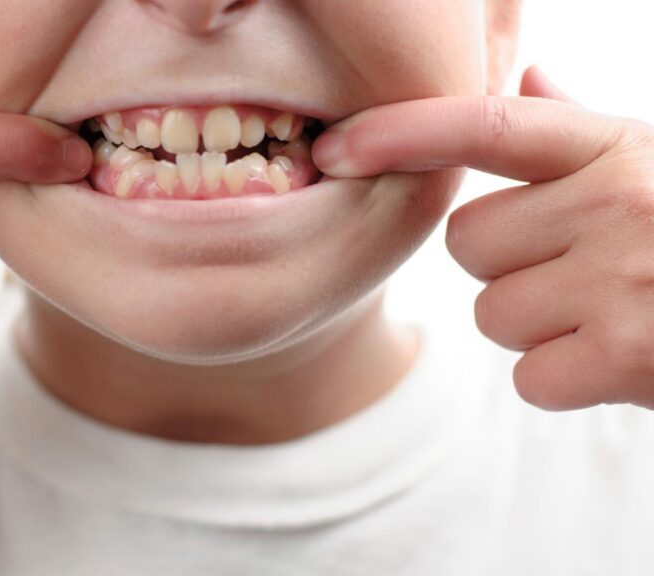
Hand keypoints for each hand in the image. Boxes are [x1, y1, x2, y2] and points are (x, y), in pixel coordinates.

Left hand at [312, 66, 653, 410]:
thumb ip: (584, 130)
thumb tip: (525, 81)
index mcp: (617, 150)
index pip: (487, 127)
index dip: (401, 132)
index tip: (337, 146)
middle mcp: (616, 202)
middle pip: (468, 242)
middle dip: (506, 263)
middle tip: (578, 270)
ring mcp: (621, 280)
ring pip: (491, 313)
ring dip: (534, 325)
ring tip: (608, 313)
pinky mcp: (625, 358)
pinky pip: (528, 377)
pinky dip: (563, 380)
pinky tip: (618, 359)